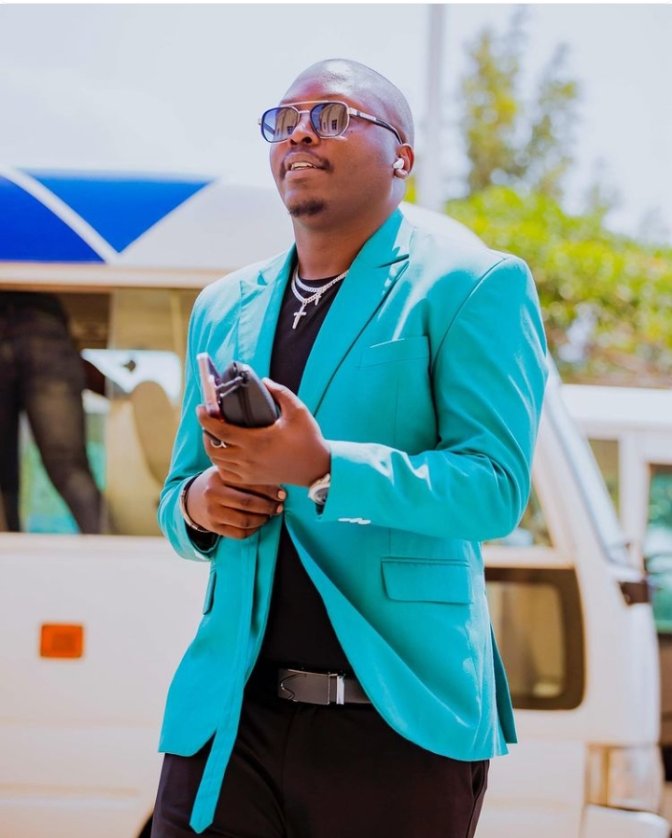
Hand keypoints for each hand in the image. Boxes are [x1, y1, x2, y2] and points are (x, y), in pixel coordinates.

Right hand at [186, 467, 284, 539]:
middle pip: (247, 503)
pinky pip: (239, 533)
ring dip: (262, 519)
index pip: (248, 484)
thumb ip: (246, 474)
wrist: (193, 499)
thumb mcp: (227, 472)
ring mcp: (212, 513)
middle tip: (279, 506)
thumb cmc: (219, 482)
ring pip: (244, 521)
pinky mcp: (214, 527)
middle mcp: (213, 494)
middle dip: (268, 506)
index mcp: (219, 477)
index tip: (282, 494)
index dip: (269, 490)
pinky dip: (253, 530)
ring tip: (270, 514)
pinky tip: (259, 523)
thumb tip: (278, 480)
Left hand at [196, 379, 330, 487]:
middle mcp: (248, 458)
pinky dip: (220, 464)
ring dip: (211, 447)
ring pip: (217, 462)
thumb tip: (265, 381)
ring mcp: (249, 471)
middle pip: (212, 448)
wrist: (317, 468)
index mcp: (255, 441)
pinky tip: (225, 454)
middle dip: (205, 433)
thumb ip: (281, 393)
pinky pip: (226, 474)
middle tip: (209, 420)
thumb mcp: (298, 411)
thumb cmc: (308, 439)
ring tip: (214, 435)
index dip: (206, 419)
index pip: (219, 431)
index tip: (201, 408)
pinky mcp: (253, 479)